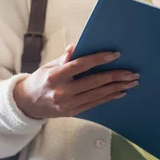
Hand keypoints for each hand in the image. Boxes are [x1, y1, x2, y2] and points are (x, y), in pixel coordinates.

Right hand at [14, 45, 139, 118]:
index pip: (80, 66)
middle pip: (94, 82)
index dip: (99, 59)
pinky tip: (121, 92)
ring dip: (117, 87)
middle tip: (132, 72)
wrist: (27, 104)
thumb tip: (76, 47)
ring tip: (131, 82)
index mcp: (55, 76)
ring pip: (98, 94)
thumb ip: (64, 59)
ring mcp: (68, 104)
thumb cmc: (40, 81)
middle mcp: (62, 91)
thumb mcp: (48, 66)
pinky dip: (109, 97)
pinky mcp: (73, 112)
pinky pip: (95, 103)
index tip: (115, 55)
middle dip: (115, 76)